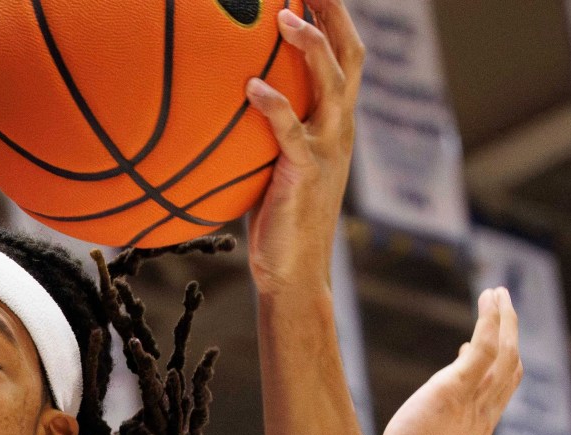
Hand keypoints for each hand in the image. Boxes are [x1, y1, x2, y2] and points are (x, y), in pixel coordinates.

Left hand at [244, 0, 363, 291]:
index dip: (334, 16)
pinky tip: (251, 88)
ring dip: (311, 45)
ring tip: (285, 17)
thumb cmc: (275, 216)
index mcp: (335, 120)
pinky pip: (292, 132)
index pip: (344, 55)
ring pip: (331, 83)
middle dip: (334, 12)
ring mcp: (327, 147)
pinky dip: (274, 107)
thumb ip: (262, 127)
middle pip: (348, 54)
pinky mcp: (306, 173)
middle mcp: (339, 126)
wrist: (293, 271)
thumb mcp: (271, 160)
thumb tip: (222, 96)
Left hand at [375, 287, 520, 434]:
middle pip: (511, 368)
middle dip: (510, 335)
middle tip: (504, 308)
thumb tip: (423, 420)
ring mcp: (473, 402)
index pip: (499, 393)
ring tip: (497, 293)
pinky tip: (488, 296)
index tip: (474, 349)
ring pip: (506, 352)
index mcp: (477, 432)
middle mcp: (483, 415)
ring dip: (505, 319)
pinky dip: (492, 318)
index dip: (496, 369)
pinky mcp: (455, 389)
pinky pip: (486, 346)